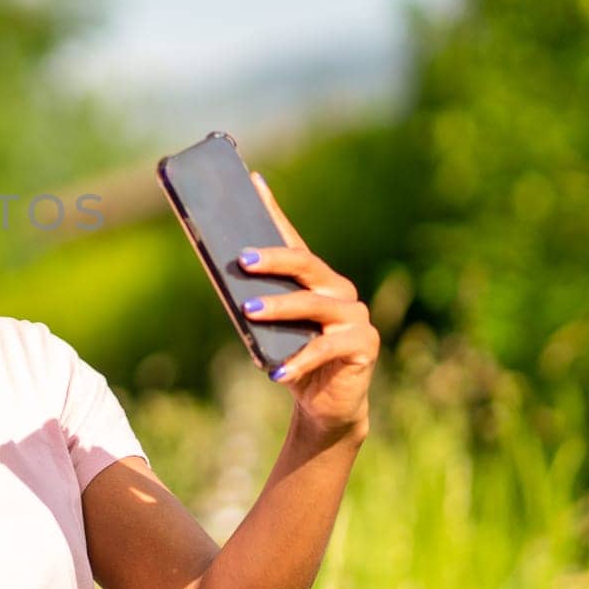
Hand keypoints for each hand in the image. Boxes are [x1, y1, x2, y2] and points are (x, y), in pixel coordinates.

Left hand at [237, 171, 377, 441]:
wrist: (325, 404)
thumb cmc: (291, 357)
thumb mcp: (267, 330)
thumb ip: (254, 302)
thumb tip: (223, 276)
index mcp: (315, 279)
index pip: (291, 239)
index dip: (273, 210)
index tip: (252, 184)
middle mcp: (338, 290)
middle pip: (305, 265)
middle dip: (272, 259)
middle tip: (241, 261)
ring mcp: (355, 315)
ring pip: (313, 304)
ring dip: (279, 307)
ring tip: (248, 311)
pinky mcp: (364, 344)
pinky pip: (327, 348)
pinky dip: (298, 360)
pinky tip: (274, 372)